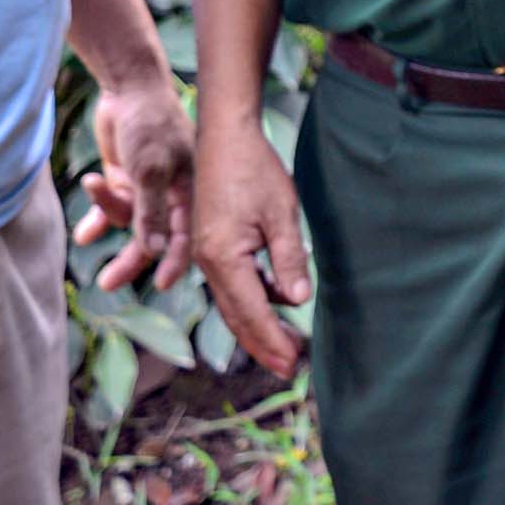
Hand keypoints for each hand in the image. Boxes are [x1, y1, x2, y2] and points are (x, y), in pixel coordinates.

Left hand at [76, 77, 197, 292]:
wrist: (129, 88)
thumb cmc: (149, 124)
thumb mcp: (150, 170)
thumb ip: (150, 210)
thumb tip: (151, 249)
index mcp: (189, 190)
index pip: (185, 234)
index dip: (174, 260)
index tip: (162, 285)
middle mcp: (170, 192)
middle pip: (152, 235)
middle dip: (130, 259)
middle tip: (108, 283)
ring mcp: (146, 186)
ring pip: (127, 220)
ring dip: (107, 216)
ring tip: (89, 208)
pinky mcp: (125, 177)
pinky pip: (110, 206)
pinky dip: (95, 216)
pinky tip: (82, 233)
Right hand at [195, 116, 312, 377]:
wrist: (224, 135)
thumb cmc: (254, 169)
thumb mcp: (281, 213)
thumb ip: (289, 258)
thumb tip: (299, 300)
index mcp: (222, 257)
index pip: (251, 312)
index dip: (273, 340)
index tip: (293, 364)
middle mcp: (206, 262)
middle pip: (236, 316)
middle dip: (263, 344)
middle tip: (290, 369)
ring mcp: (205, 253)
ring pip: (231, 303)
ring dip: (258, 326)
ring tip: (287, 345)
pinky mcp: (210, 243)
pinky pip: (230, 285)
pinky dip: (252, 301)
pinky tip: (276, 303)